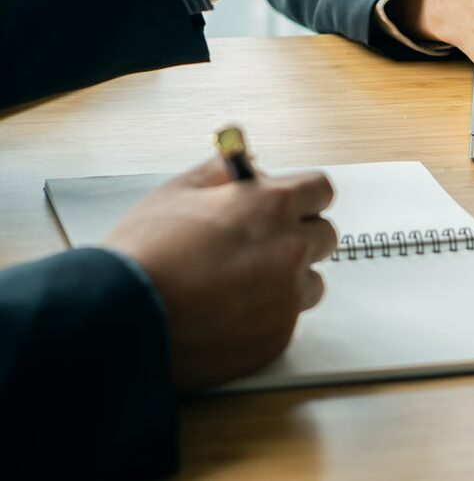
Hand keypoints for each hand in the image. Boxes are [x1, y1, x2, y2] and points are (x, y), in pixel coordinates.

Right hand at [105, 158, 336, 389]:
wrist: (120, 318)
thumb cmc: (146, 252)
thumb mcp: (180, 190)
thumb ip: (224, 171)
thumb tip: (248, 165)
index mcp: (273, 206)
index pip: (321, 190)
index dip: (303, 196)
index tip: (290, 203)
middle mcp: (290, 249)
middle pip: (324, 235)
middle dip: (300, 234)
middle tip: (262, 243)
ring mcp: (286, 297)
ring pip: (310, 281)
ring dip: (289, 278)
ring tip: (241, 282)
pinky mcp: (277, 337)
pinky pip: (288, 319)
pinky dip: (267, 315)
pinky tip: (229, 312)